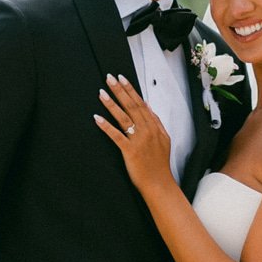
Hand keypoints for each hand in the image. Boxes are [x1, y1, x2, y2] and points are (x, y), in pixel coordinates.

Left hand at [95, 74, 173, 195]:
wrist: (159, 183)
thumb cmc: (159, 163)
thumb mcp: (164, 139)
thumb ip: (156, 121)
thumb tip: (148, 106)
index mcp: (154, 126)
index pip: (141, 103)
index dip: (130, 90)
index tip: (121, 78)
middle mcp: (147, 131)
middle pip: (132, 106)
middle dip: (120, 91)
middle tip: (109, 78)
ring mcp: (138, 141)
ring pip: (123, 118)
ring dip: (111, 104)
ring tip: (101, 92)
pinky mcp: (129, 151)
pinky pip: (116, 136)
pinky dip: (106, 126)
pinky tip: (97, 117)